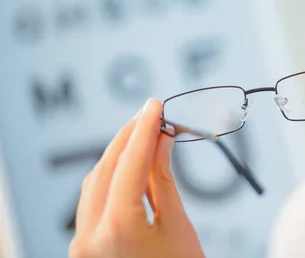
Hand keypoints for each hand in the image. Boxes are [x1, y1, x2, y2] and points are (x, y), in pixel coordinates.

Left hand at [69, 99, 204, 257]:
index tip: (156, 105)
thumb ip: (163, 179)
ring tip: (145, 135)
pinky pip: (92, 201)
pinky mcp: (84, 248)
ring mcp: (82, 244)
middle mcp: (89, 235)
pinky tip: (130, 165)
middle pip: (105, 168)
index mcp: (116, 228)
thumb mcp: (177, 226)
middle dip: (129, 137)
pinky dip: (111, 178)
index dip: (144, 129)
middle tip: (152, 114)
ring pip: (94, 182)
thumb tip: (161, 140)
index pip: (128, 162)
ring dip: (118, 155)